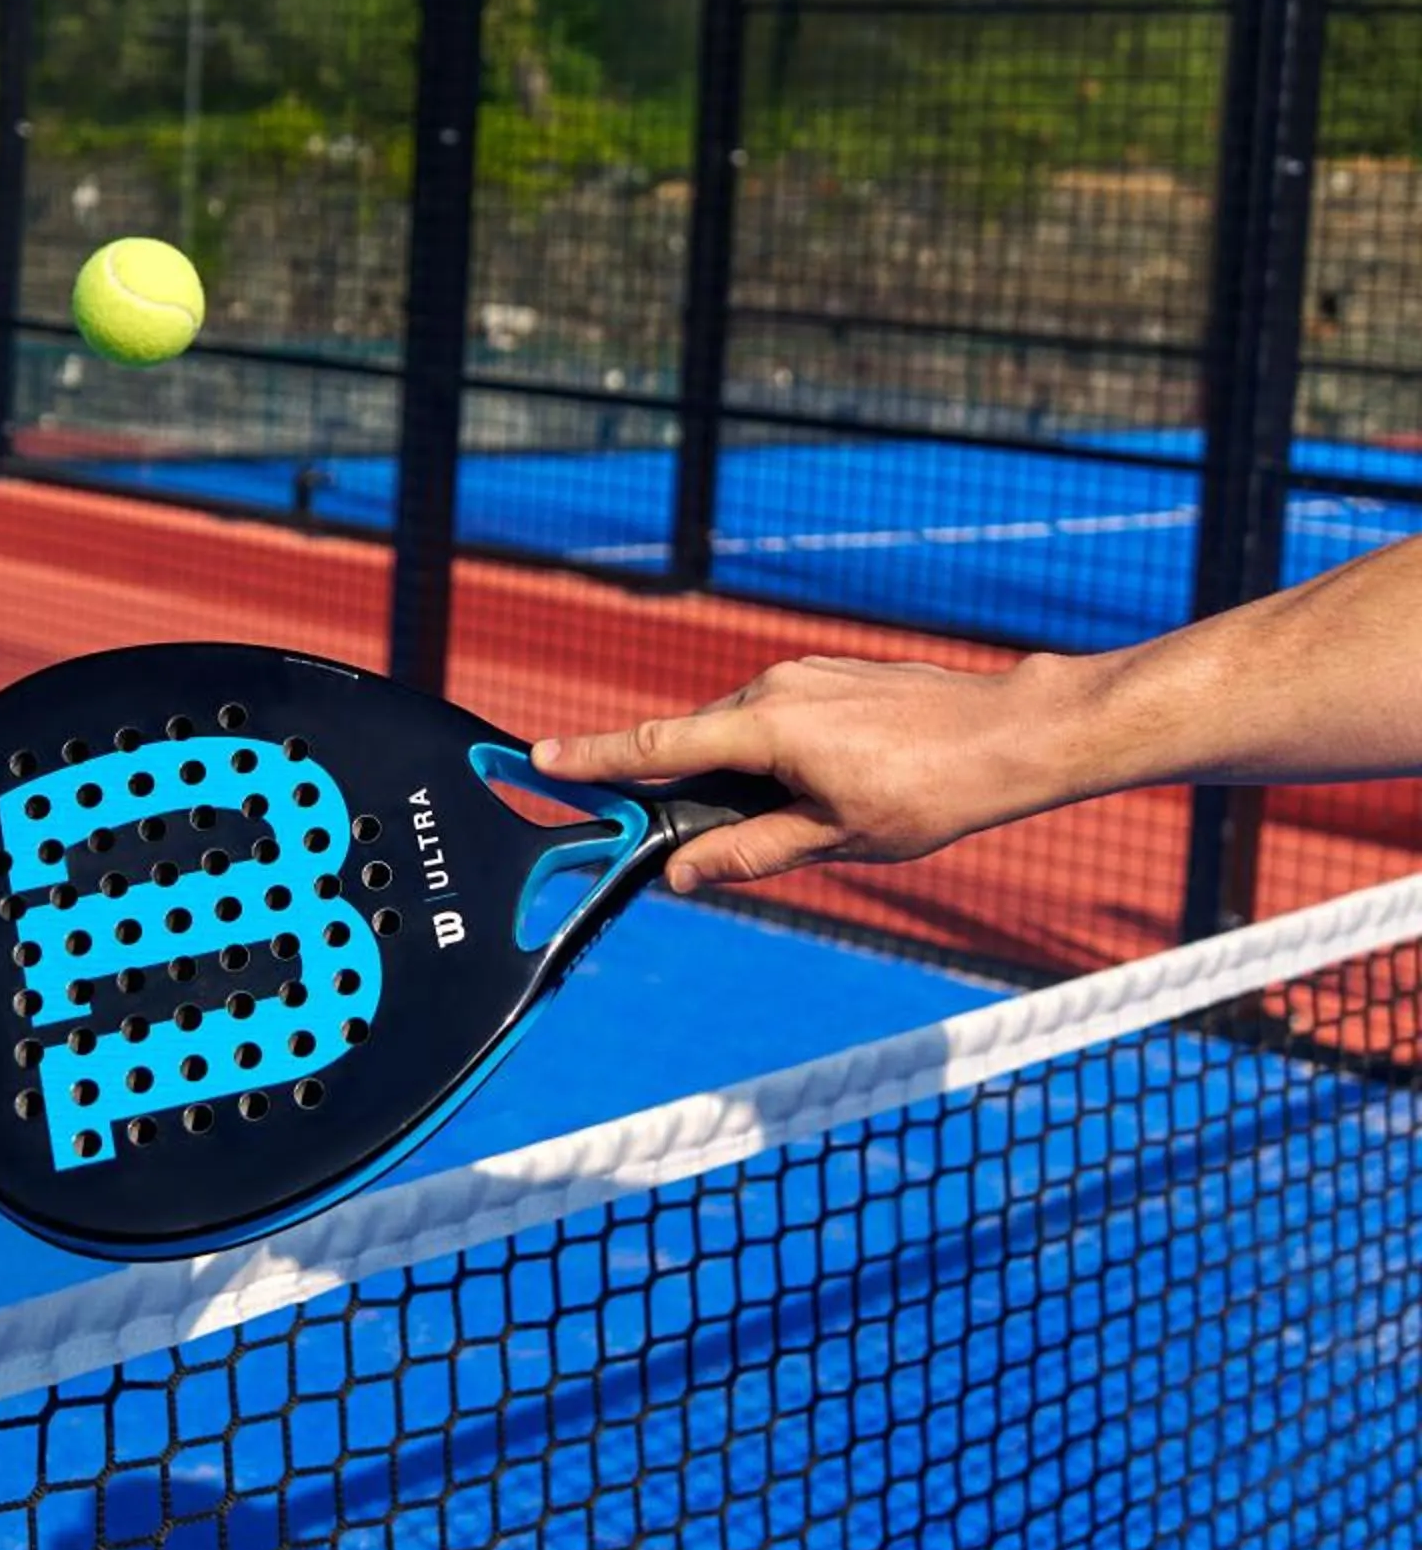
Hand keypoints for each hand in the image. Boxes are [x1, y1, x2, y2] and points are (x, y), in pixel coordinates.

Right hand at [533, 652, 1064, 893]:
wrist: (1009, 734)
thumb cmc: (930, 791)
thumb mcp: (835, 839)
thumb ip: (751, 853)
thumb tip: (685, 873)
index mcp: (768, 729)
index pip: (658, 745)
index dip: (596, 757)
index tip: (541, 758)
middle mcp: (774, 689)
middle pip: (691, 740)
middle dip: (665, 783)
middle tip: (650, 832)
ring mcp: (802, 677)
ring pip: (733, 731)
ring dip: (725, 775)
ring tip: (773, 823)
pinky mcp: (826, 679)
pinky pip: (769, 717)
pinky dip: (759, 755)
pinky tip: (804, 791)